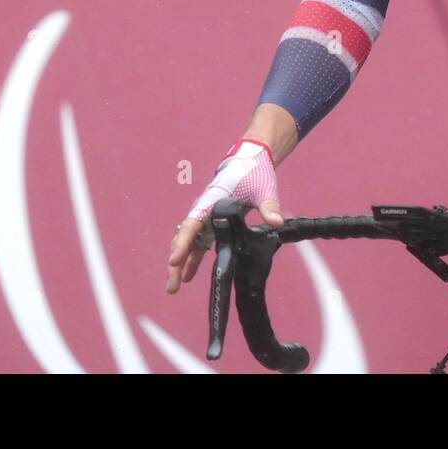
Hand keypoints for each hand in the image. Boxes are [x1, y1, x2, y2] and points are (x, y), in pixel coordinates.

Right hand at [166, 138, 283, 293]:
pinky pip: (199, 243)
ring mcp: (207, 218)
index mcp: (211, 200)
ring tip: (174, 287)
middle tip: (172, 287)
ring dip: (181, 263)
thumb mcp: (264, 189)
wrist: (250, 161)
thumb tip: (276, 222)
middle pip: (184, 238)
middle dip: (176, 262)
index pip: (192, 224)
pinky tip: (188, 275)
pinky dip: (193, 258)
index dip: (183, 243)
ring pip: (188, 243)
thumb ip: (269, 206)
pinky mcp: (213, 223)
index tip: (174, 260)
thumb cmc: (254, 172)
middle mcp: (204, 210)